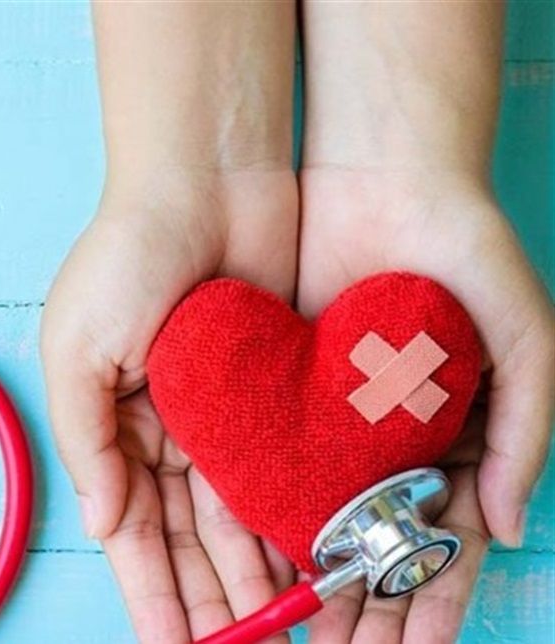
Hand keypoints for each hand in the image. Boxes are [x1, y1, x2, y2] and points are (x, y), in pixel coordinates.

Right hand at [42, 168, 298, 641]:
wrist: (206, 179)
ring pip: (230, 520)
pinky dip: (279, 524)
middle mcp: (160, 432)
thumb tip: (103, 524)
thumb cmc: (125, 255)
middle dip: (200, 599)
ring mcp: (216, 418)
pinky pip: (272, 475)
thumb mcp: (77, 346)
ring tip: (268, 630)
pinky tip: (295, 570)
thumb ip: (87, 440)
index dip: (147, 590)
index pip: (127, 529)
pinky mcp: (267, 398)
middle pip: (181, 540)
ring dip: (243, 576)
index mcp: (107, 425)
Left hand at [296, 169, 554, 641]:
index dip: (432, 598)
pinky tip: (252, 565)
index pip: (442, 539)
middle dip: (364, 606)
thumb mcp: (525, 337)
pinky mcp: (277, 391)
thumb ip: (526, 432)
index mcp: (453, 437)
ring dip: (307, 581)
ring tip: (296, 634)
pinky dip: (262, 519)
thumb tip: (503, 529)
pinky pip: (266, 464)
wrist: (385, 172)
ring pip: (315, 519)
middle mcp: (388, 439)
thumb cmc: (469, 250)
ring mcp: (332, 419)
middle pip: (373, 544)